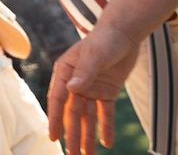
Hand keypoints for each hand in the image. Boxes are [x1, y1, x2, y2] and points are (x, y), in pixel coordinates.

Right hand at [47, 24, 139, 154]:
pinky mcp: (106, 92)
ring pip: (87, 117)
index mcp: (65, 72)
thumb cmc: (105, 39)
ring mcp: (90, 88)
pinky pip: (105, 113)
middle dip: (73, 135)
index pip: (58, 99)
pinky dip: (105, 127)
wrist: (124, 33)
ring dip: (87, 135)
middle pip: (73, 113)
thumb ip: (84, 72)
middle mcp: (75, 83)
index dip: (55, 118)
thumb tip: (72, 90)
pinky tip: (106, 143)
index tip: (53, 136)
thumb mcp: (95, 54)